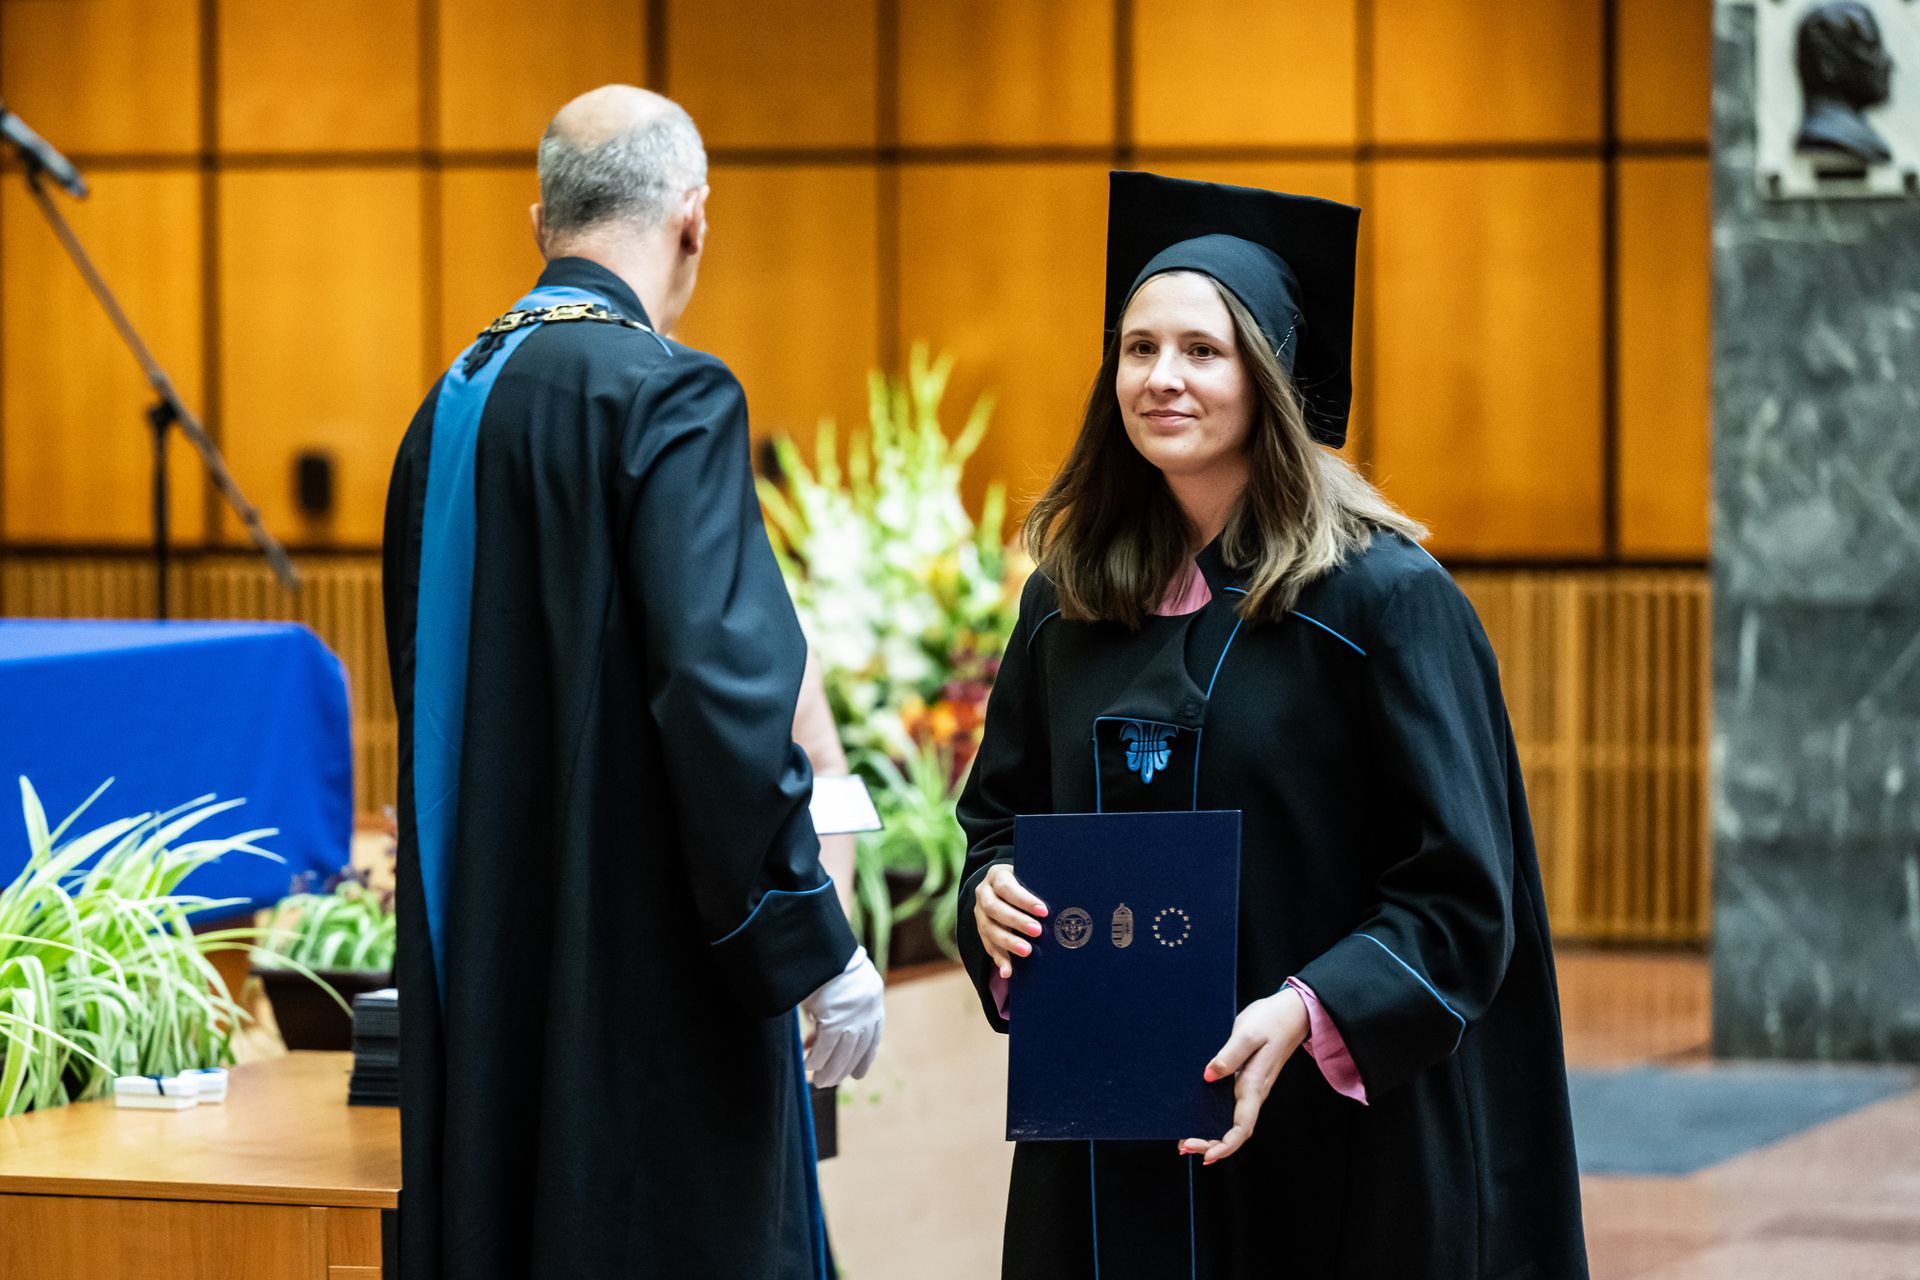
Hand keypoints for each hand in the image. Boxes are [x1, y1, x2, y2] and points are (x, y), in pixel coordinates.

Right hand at [800, 946, 883, 1087]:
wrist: (823, 949)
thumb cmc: (827, 964)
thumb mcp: (840, 989)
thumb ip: (837, 1010)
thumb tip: (816, 1034)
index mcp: (874, 1004)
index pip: (873, 1038)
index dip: (864, 1058)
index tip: (857, 1074)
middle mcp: (867, 1014)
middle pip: (856, 1051)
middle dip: (842, 1069)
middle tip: (828, 1081)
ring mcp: (852, 1019)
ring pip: (841, 1055)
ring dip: (828, 1071)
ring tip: (818, 1081)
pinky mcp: (833, 1021)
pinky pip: (824, 1049)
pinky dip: (815, 1060)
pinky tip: (807, 1067)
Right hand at [972, 863, 1046, 979]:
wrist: (1003, 885)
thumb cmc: (1026, 881)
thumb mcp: (1029, 875)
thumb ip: (1040, 884)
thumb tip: (1067, 898)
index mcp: (996, 875)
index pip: (1007, 887)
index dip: (1024, 900)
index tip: (1044, 911)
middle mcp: (983, 893)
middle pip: (994, 908)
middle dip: (1016, 921)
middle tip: (1038, 931)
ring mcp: (980, 913)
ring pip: (988, 928)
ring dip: (1008, 942)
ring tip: (1027, 951)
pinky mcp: (981, 930)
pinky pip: (988, 946)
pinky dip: (999, 959)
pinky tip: (1008, 971)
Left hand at [1179, 989, 1308, 1164]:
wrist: (1291, 1013)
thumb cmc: (1271, 1021)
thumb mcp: (1247, 1034)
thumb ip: (1228, 1056)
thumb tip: (1208, 1076)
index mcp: (1255, 1086)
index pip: (1241, 1128)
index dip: (1225, 1146)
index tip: (1206, 1156)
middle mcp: (1253, 1093)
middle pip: (1234, 1131)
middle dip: (1210, 1145)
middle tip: (1183, 1147)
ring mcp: (1250, 1089)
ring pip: (1231, 1122)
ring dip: (1210, 1135)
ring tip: (1185, 1142)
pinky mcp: (1246, 1080)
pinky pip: (1229, 1107)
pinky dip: (1213, 1118)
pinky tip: (1198, 1118)